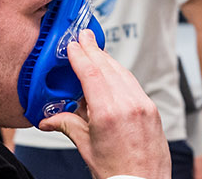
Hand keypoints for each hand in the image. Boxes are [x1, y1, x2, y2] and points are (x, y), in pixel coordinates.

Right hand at [40, 29, 170, 178]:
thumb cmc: (117, 173)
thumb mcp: (86, 148)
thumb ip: (68, 125)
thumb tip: (49, 119)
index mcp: (108, 114)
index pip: (91, 74)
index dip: (81, 55)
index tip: (73, 44)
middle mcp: (129, 105)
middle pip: (108, 68)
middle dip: (94, 50)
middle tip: (84, 36)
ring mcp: (144, 107)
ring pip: (123, 73)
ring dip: (108, 60)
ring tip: (95, 51)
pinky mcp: (152, 111)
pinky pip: (134, 84)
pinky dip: (120, 75)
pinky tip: (112, 73)